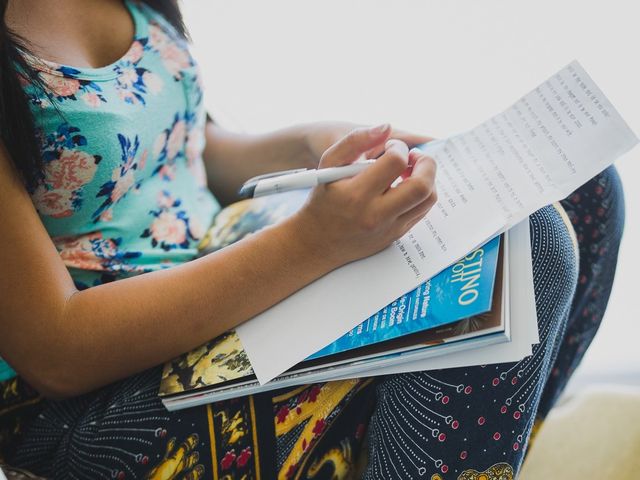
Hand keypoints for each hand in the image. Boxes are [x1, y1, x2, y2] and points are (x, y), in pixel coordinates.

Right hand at [291, 124, 436, 266]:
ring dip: (427, 178)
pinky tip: (406, 186)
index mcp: (357, 195)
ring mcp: (389, 228)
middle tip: (414, 156)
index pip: (396, 162)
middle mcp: (376, 215)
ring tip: (411, 171)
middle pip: (421, 185)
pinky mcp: (396, 235)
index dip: (399, 147)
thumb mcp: (328, 165)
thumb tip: (386, 127)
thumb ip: (355, 140)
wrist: (317, 242)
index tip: (391, 147)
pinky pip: (422, 211)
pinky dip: (421, 194)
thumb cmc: (323, 200)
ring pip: (427, 199)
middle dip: (426, 163)